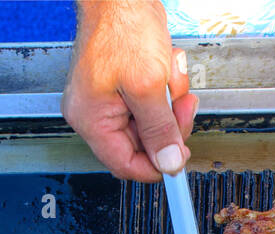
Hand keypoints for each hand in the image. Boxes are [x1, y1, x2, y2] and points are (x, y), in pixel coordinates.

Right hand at [62, 0, 197, 181]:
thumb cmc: (122, 27)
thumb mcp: (148, 85)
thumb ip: (160, 129)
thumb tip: (168, 162)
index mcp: (92, 120)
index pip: (125, 165)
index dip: (156, 164)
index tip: (179, 158)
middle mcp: (95, 114)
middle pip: (142, 143)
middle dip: (168, 122)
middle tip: (182, 105)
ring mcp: (109, 100)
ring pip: (152, 121)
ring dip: (170, 101)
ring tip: (169, 74)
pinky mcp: (123, 86)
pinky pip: (152, 102)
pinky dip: (166, 86)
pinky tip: (165, 65)